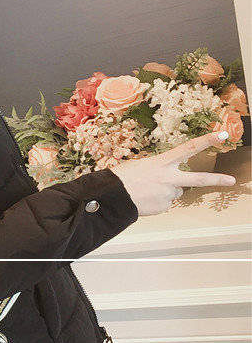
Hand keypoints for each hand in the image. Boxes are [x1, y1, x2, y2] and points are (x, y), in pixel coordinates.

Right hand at [110, 130, 236, 215]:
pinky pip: (165, 203)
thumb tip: (164, 176)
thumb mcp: (139, 165)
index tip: (222, 135)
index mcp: (162, 163)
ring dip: (167, 190)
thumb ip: (157, 168)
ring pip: (175, 191)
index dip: (207, 141)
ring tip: (148, 190)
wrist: (112, 198)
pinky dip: (158, 202)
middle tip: (231, 181)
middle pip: (197, 179)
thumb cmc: (120, 179)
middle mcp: (168, 178)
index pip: (189, 148)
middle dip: (216, 180)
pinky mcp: (162, 207)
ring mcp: (167, 194)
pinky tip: (145, 199)